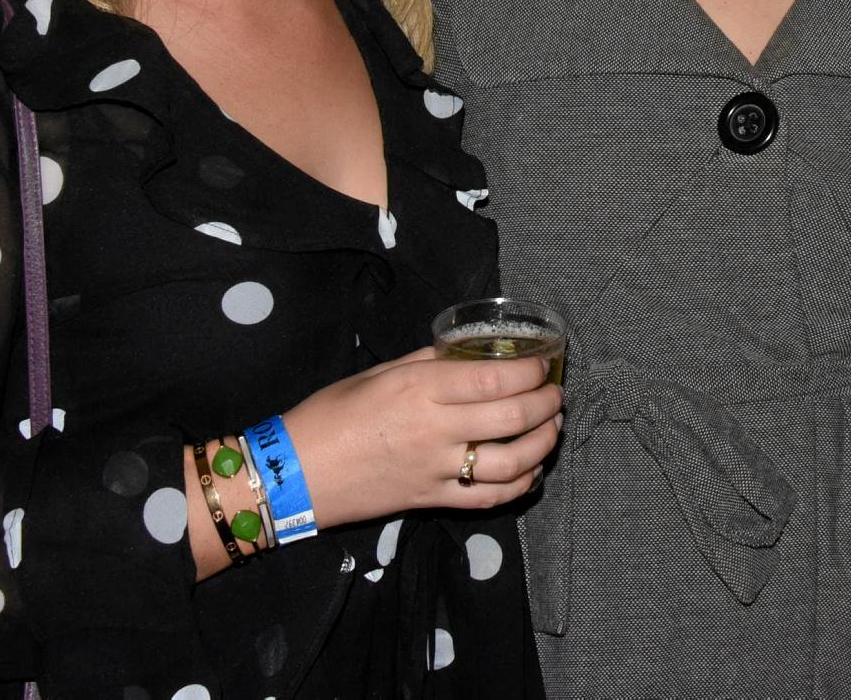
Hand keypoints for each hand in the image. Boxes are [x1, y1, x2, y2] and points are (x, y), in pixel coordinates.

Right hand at [285, 345, 562, 524]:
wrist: (294, 473)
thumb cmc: (331, 414)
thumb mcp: (380, 372)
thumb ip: (428, 362)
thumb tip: (468, 350)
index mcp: (421, 388)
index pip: (496, 378)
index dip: (532, 371)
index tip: (544, 364)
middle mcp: (435, 429)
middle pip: (512, 416)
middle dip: (547, 404)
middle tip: (556, 394)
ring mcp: (436, 469)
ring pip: (511, 462)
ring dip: (543, 444)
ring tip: (553, 428)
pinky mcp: (431, 500)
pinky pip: (488, 498)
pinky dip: (520, 484)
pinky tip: (531, 470)